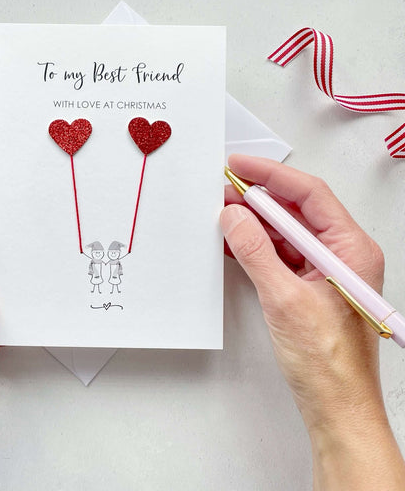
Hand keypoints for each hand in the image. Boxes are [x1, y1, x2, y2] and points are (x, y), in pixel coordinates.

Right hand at [221, 154, 404, 488]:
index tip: (239, 166)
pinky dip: (254, 244)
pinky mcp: (306, 285)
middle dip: (257, 197)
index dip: (272, 176)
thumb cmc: (328, 363)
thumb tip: (234, 216)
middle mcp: (340, 254)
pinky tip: (232, 239)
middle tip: (223, 187)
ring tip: (221, 211)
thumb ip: (256, 252)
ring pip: (284, 231)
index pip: (310, 195)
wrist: (335, 406)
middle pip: (296, 210)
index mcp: (350, 249)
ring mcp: (323, 269)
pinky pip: (278, 253)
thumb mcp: (285, 300)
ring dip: (253, 220)